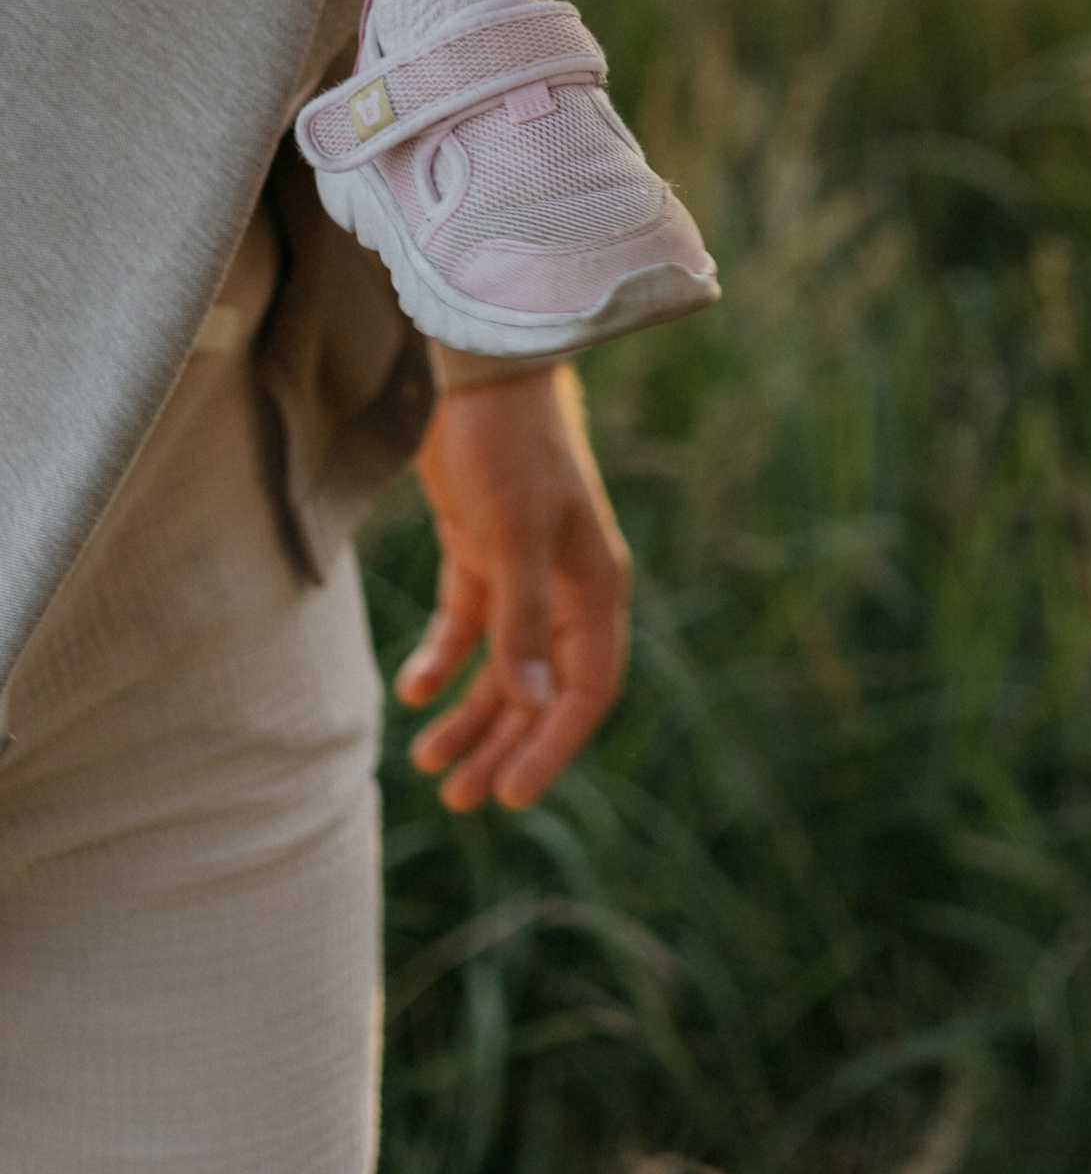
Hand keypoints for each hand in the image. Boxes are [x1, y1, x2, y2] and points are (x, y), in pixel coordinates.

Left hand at [395, 367, 631, 811]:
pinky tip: (413, 688)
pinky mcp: (482, 551)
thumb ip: (522, 622)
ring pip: (503, 667)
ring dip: (470, 716)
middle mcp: (565, 588)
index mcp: (594, 587)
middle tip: (459, 800)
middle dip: (504, 745)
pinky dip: (443, 661)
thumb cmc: (511, 449)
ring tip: (428, 764)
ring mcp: (524, 571)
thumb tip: (531, 706)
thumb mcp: (515, 537)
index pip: (586, 689)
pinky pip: (468, 626)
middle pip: (541, 690)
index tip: (511, 796)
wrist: (483, 374)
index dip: (553, 746)